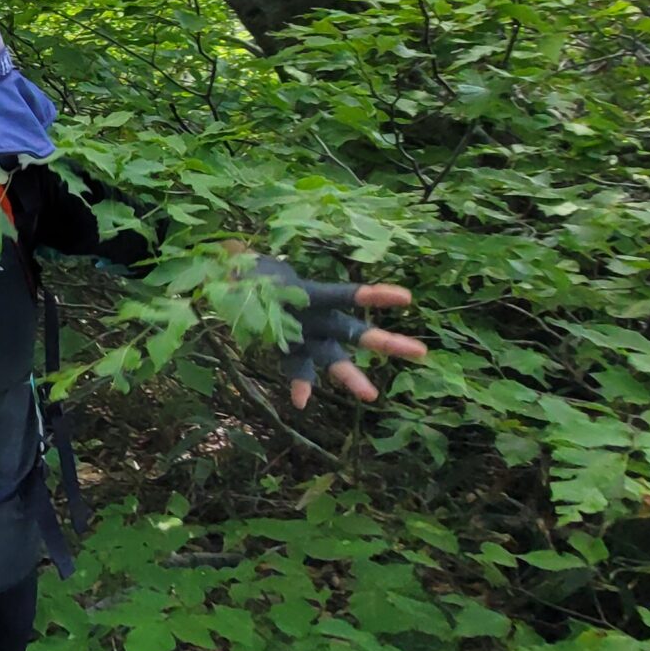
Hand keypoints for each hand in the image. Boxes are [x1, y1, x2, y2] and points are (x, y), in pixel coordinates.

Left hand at [250, 258, 429, 408]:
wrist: (245, 293)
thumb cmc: (255, 274)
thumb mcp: (249, 264)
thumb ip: (240, 260)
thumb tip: (228, 248)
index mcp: (314, 296)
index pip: (348, 296)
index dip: (374, 297)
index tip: (406, 298)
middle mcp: (319, 321)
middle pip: (357, 333)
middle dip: (387, 343)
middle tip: (421, 353)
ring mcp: (310, 340)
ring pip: (337, 360)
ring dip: (353, 378)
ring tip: (371, 396)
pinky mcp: (294, 354)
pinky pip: (300, 372)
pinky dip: (301, 386)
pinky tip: (300, 402)